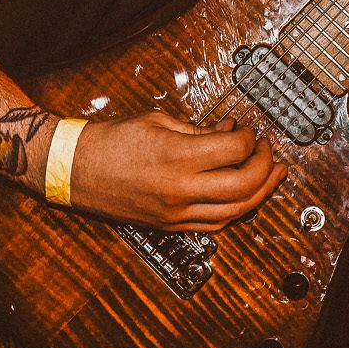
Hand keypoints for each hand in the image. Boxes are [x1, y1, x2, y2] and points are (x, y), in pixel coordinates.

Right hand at [66, 109, 285, 232]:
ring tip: (272, 176)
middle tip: (268, 151)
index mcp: (177, 157)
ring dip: (260, 194)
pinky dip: (235, 210)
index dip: (251, 139)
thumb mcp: (158, 121)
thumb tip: (230, 132)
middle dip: (265, 167)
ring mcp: (176, 213)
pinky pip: (215, 225)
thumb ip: (199, 130)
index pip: (235, 151)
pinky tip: (244, 196)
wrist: (76, 170)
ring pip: (235, 212)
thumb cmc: (112, 141)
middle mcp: (180, 190)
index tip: (251, 131)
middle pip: (244, 186)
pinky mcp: (171, 226)